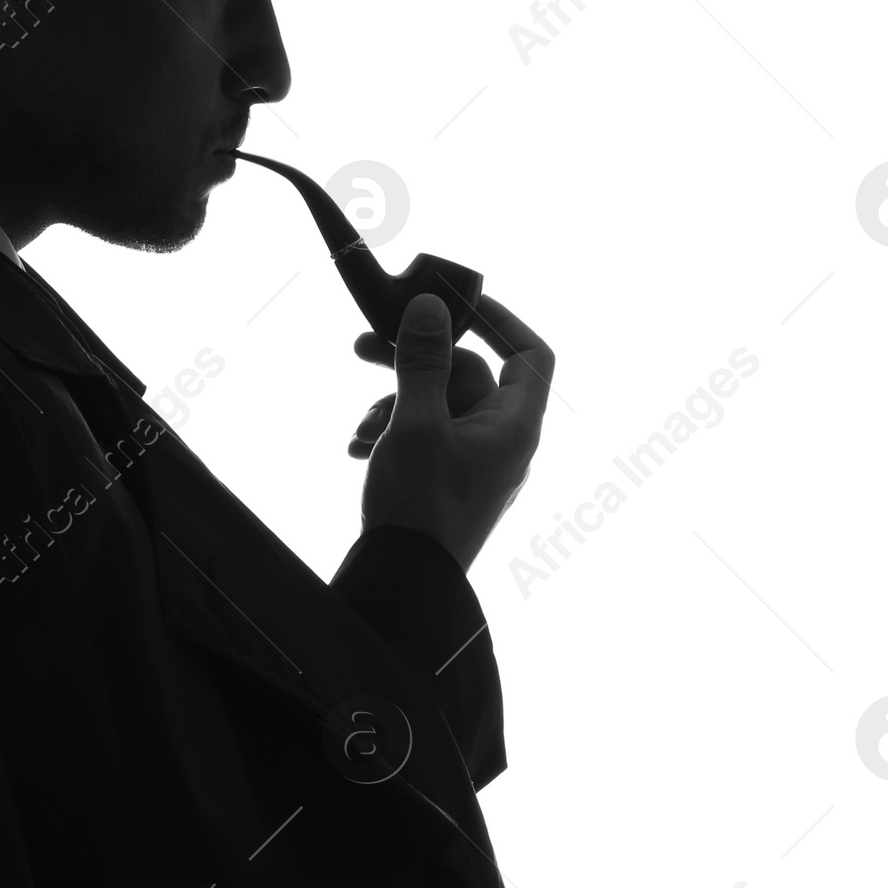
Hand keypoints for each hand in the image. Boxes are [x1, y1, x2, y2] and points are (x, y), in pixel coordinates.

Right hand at [349, 293, 553, 572]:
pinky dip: (393, 434)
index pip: (530, 354)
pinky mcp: (447, 482)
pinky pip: (426, 439)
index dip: (500, 320)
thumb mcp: (416, 422)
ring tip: (358, 426)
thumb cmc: (420, 506)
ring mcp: (476, 463)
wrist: (404, 583)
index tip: (454, 305)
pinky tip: (357, 447)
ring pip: (438, 406)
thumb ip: (423, 360)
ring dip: (393, 404)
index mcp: (514, 424)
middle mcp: (503, 441)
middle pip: (466, 375)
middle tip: (364, 345)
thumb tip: (431, 306)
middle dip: (413, 360)